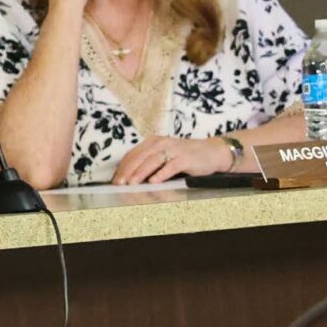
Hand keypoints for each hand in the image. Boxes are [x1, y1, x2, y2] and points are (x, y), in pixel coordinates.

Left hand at [111, 135, 231, 184]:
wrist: (212, 152)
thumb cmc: (184, 156)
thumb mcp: (163, 155)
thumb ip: (148, 162)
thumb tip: (128, 177)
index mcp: (153, 142)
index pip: (132, 154)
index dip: (122, 167)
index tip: (115, 180)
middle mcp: (161, 143)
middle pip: (140, 157)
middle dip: (128, 171)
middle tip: (119, 184)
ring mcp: (174, 149)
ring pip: (152, 161)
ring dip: (141, 173)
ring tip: (132, 184)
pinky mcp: (185, 158)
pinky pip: (171, 166)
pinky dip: (161, 174)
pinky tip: (154, 182)